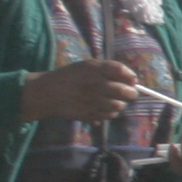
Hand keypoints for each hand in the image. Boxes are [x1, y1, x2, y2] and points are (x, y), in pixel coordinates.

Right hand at [21, 58, 144, 123]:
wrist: (48, 92)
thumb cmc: (71, 77)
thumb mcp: (87, 66)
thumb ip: (108, 70)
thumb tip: (133, 80)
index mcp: (93, 68)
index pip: (120, 70)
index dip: (130, 77)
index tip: (132, 81)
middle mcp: (94, 83)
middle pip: (124, 90)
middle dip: (132, 93)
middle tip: (130, 94)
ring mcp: (92, 100)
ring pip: (119, 105)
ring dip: (121, 104)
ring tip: (115, 101)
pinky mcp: (89, 113)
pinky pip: (109, 115)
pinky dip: (111, 113)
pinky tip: (105, 108)